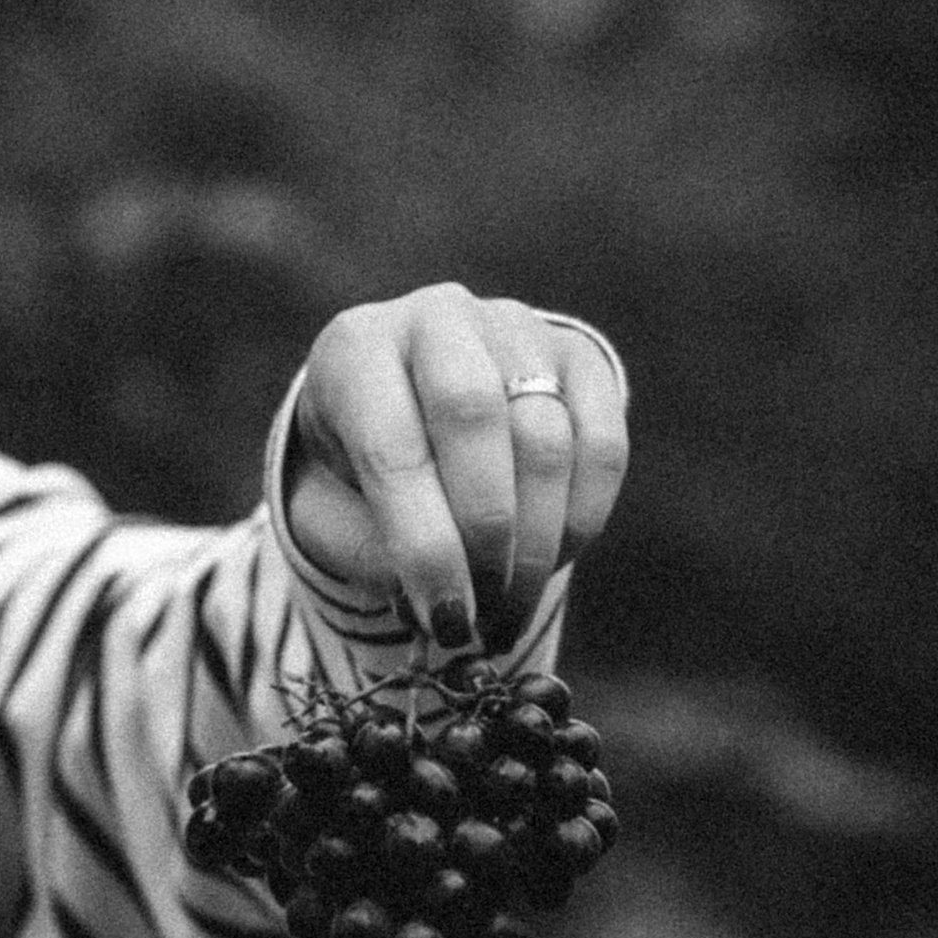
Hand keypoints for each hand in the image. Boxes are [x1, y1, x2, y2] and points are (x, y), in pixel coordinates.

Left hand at [284, 287, 627, 650]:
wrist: (417, 409)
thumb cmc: (362, 475)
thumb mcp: (336, 513)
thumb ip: (374, 553)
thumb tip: (446, 602)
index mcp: (356, 349)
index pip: (393, 447)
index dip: (426, 545)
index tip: (447, 621)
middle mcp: (437, 317)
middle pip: (475, 418)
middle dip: (487, 535)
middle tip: (486, 613)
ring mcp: (515, 327)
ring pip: (545, 438)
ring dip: (537, 542)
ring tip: (511, 606)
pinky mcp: (578, 356)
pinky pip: (601, 444)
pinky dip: (583, 517)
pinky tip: (553, 557)